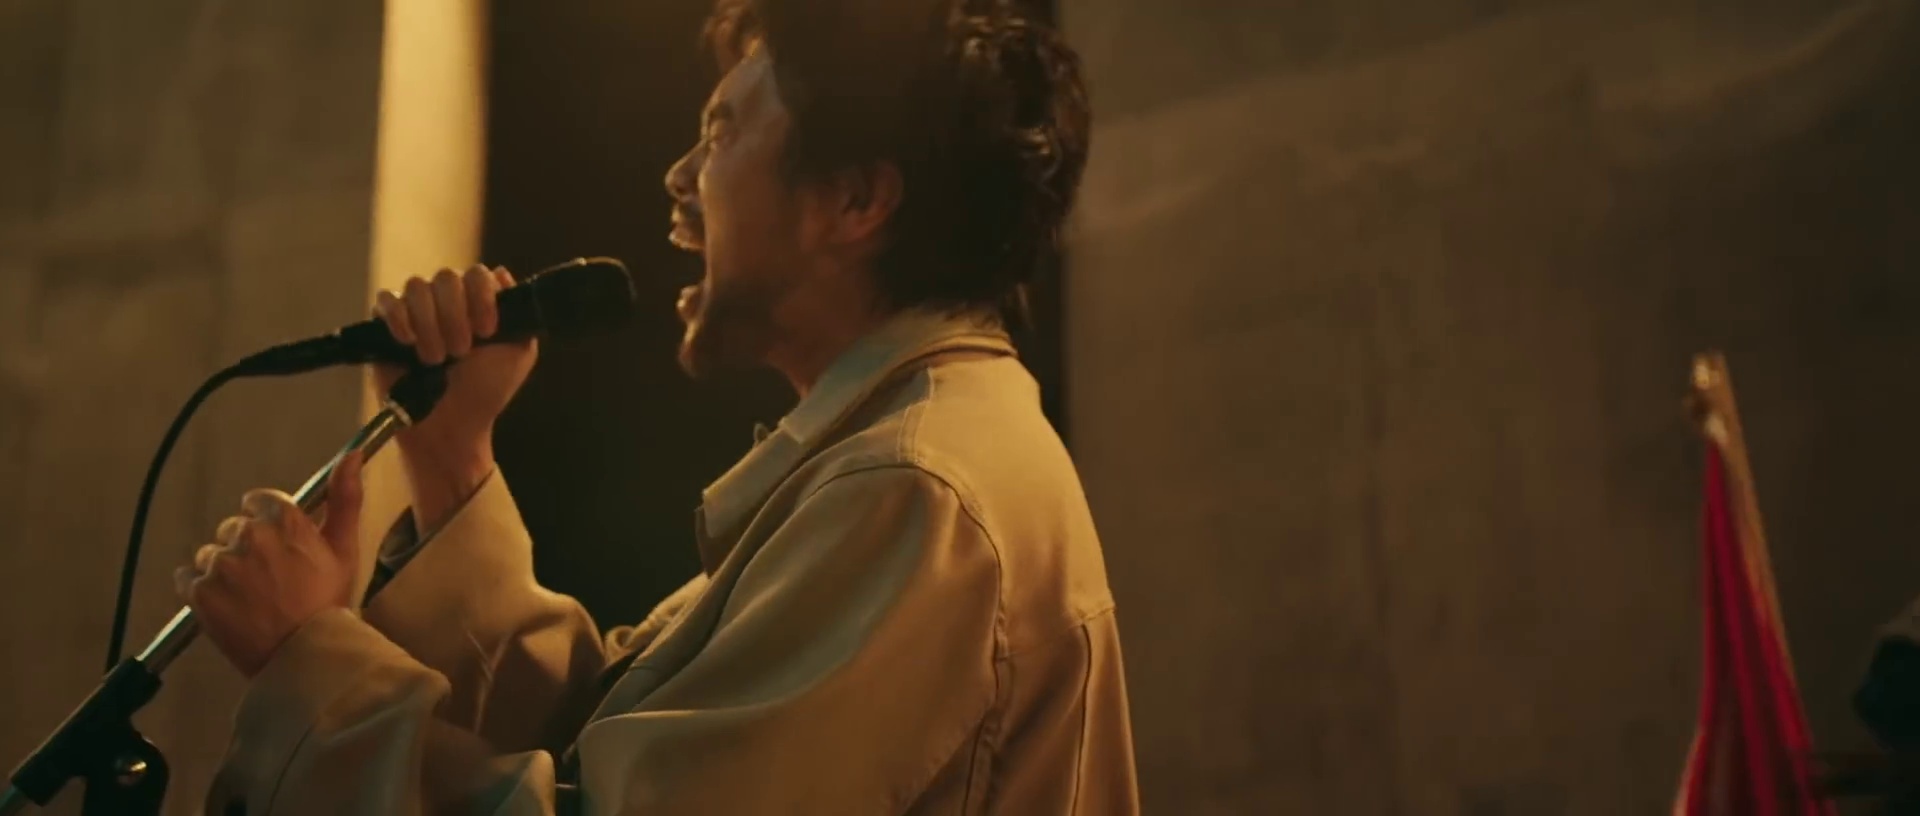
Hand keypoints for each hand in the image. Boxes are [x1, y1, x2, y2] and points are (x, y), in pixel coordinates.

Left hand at [176, 452, 364, 677]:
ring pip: (211, 554)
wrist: (304, 657)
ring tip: (248, 599)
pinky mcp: (198, 591)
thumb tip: (352, 453)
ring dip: (224, 571)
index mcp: (284, 519)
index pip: (258, 502)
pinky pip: (188, 578)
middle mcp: (248, 534)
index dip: (268, 526)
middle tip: (268, 582)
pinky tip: (226, 606)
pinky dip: (201, 590)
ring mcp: (220, 563)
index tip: (278, 550)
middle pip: (234, 529)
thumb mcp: (344, 549)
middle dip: (246, 549)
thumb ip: (346, 497)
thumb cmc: (329, 603)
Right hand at [372, 265, 536, 528]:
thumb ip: (519, 315)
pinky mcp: (386, 325)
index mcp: (477, 302)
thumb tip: (502, 275)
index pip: (477, 274)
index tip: (487, 331)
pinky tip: (408, 342)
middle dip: (455, 315)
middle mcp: (446, 300)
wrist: (451, 426)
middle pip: (446, 277)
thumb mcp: (518, 354)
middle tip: (461, 351)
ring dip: (429, 323)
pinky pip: (386, 299)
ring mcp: (415, 310)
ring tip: (436, 359)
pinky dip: (398, 317)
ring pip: (417, 287)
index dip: (482, 297)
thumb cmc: (485, 391)